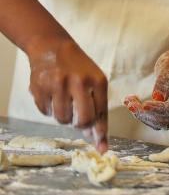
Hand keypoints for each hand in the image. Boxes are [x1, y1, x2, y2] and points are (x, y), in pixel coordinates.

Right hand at [27, 36, 107, 152]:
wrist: (51, 45)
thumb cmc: (77, 66)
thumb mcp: (93, 80)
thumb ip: (96, 106)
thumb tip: (94, 137)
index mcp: (96, 79)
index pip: (101, 112)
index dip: (101, 132)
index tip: (102, 148)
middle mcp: (78, 82)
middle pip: (83, 120)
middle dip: (81, 125)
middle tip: (78, 119)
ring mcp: (58, 85)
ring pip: (62, 119)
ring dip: (64, 116)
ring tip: (64, 100)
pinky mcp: (40, 88)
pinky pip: (46, 113)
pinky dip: (49, 109)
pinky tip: (52, 95)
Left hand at [124, 51, 168, 130]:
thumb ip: (165, 79)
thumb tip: (157, 98)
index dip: (158, 109)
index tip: (142, 105)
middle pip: (167, 118)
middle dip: (145, 113)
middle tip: (128, 101)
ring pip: (161, 123)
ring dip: (142, 115)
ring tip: (128, 101)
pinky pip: (159, 121)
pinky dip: (145, 115)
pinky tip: (133, 104)